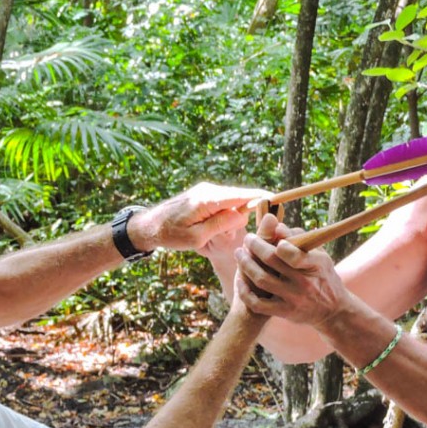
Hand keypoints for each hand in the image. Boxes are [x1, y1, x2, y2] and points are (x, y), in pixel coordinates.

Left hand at [129, 182, 270, 252]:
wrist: (148, 226)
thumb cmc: (170, 235)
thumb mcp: (197, 237)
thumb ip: (221, 225)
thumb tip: (243, 214)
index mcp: (208, 199)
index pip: (241, 195)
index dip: (260, 197)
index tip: (277, 199)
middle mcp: (208, 190)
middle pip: (239, 196)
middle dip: (249, 209)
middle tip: (256, 224)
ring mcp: (205, 190)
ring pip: (231, 200)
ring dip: (236, 213)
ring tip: (232, 229)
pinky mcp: (203, 194)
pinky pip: (223, 202)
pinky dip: (228, 212)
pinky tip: (223, 226)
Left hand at [233, 221, 350, 328]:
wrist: (333, 311)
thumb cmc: (323, 277)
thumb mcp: (320, 257)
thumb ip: (300, 240)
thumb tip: (277, 227)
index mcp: (316, 265)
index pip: (295, 253)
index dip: (280, 243)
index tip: (272, 235)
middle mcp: (304, 282)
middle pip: (272, 260)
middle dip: (255, 245)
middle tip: (248, 238)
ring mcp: (293, 298)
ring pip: (261, 279)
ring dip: (245, 264)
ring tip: (239, 253)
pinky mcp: (284, 312)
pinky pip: (258, 304)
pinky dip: (245, 292)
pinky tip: (240, 281)